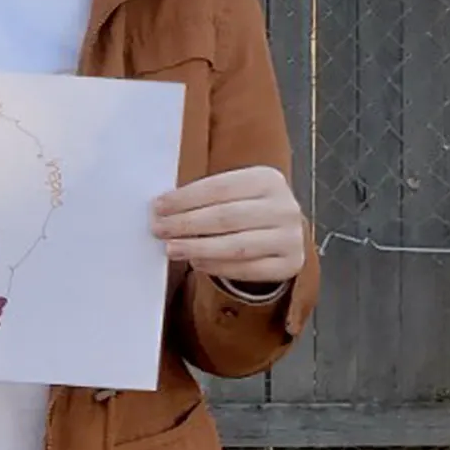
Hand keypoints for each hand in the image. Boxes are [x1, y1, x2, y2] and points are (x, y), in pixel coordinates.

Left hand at [150, 166, 304, 283]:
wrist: (284, 229)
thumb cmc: (248, 206)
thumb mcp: (235, 191)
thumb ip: (205, 197)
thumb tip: (164, 209)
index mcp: (267, 179)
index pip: (219, 187)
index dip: (185, 198)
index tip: (158, 206)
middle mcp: (284, 207)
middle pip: (226, 217)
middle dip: (186, 224)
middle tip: (159, 229)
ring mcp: (290, 238)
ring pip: (236, 246)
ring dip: (198, 248)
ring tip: (172, 248)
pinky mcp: (290, 265)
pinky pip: (248, 269)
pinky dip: (218, 267)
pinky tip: (196, 262)